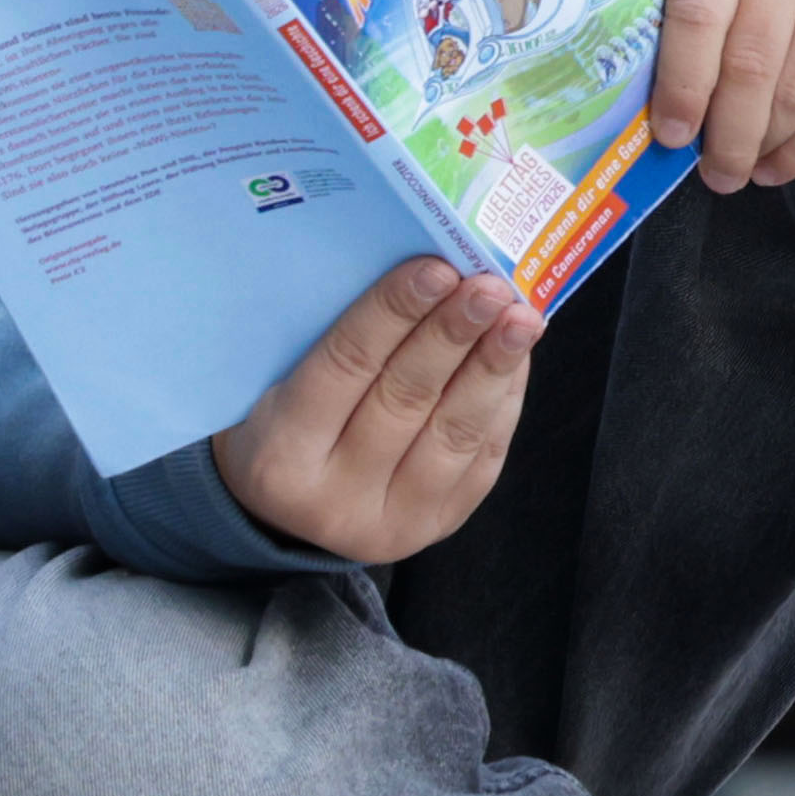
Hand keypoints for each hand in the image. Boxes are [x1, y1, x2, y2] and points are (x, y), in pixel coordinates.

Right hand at [218, 258, 535, 564]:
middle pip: (405, 399)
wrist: (283, 513)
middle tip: (488, 286)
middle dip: (453, 335)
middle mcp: (335, 498)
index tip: (435, 268)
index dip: (392, 314)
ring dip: (493, 367)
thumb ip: (328, 341)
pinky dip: (502, 400)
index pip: (344, 368)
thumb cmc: (278, 425)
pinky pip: (482, 458)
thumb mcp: (274, 386)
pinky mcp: (438, 527)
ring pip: (454, 433)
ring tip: (520, 319)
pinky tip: (514, 359)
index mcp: (280, 456)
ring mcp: (392, 522)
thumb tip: (417, 278)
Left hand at [646, 0, 794, 194]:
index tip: (671, 135)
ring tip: (741, 170)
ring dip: (768, 140)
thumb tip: (653, 107)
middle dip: (729, 130)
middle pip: (754, 57)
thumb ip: (681, 1)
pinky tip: (782, 161)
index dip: (684, 83)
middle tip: (712, 173)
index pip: (698, 11)